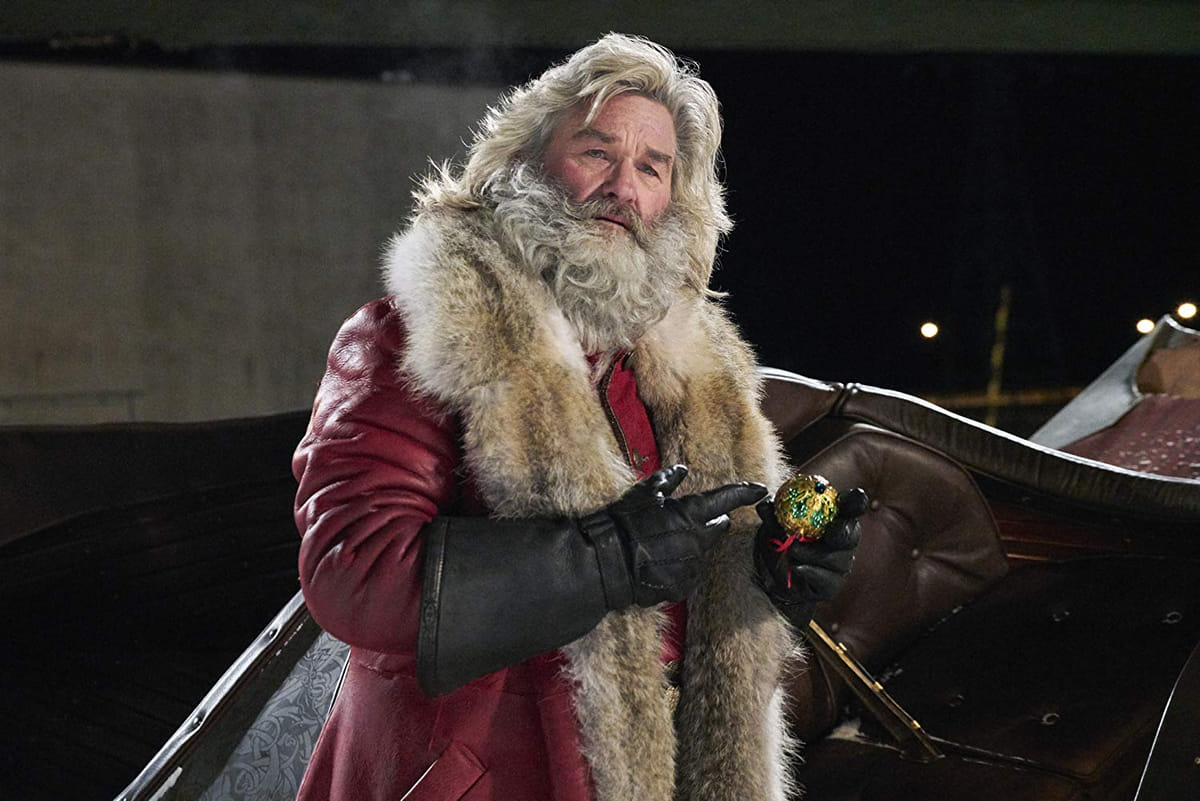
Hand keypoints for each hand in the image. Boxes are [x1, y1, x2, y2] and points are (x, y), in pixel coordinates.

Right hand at [585, 464, 766, 606]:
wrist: (605, 563)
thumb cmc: (623, 523)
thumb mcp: (642, 494)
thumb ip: (666, 481)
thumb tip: (681, 470)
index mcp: (690, 514)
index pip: (725, 500)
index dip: (745, 492)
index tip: (760, 489)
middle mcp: (696, 541)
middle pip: (716, 529)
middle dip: (710, 523)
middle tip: (689, 520)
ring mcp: (690, 567)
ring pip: (701, 553)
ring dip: (691, 547)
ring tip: (664, 544)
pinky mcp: (680, 588)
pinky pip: (687, 575)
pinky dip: (680, 568)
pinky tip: (660, 564)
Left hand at [754, 487, 867, 621]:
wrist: (768, 574)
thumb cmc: (778, 539)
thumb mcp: (773, 524)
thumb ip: (771, 514)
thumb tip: (765, 505)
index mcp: (834, 517)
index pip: (852, 506)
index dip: (856, 501)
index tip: (856, 496)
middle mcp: (842, 540)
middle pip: (851, 534)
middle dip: (842, 531)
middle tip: (829, 531)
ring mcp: (839, 564)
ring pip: (836, 558)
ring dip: (812, 553)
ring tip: (792, 549)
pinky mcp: (831, 585)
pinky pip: (826, 579)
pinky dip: (810, 571)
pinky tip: (795, 567)